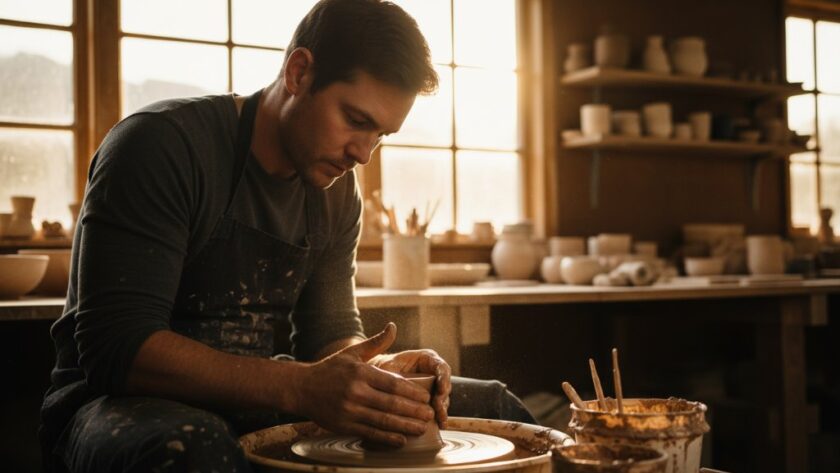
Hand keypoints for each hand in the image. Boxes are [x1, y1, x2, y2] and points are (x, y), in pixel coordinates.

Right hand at [292, 323, 435, 446]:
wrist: (301, 388)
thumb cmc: (330, 370)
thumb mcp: (352, 353)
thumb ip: (375, 343)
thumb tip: (393, 326)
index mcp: (361, 373)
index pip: (393, 384)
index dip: (413, 392)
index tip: (426, 397)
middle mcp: (356, 392)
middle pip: (392, 404)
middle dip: (414, 411)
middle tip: (431, 415)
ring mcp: (350, 411)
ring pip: (384, 421)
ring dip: (406, 426)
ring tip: (421, 428)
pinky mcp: (344, 426)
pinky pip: (370, 433)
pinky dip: (387, 438)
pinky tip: (401, 440)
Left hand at [370, 348, 451, 428]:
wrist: (381, 379)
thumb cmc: (385, 369)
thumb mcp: (388, 367)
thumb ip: (394, 372)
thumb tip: (394, 385)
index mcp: (427, 359)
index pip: (441, 367)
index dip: (444, 378)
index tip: (441, 390)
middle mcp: (434, 372)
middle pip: (445, 384)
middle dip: (443, 398)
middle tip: (439, 408)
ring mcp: (434, 386)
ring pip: (444, 398)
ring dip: (442, 409)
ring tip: (440, 420)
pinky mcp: (432, 399)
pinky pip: (439, 408)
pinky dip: (439, 416)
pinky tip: (440, 426)